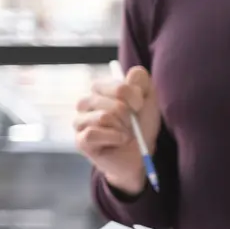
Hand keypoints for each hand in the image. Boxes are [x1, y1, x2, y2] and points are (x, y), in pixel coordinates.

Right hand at [73, 64, 159, 194]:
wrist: (140, 155)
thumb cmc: (141, 126)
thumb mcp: (149, 102)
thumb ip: (143, 83)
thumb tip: (133, 72)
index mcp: (101, 89)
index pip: (120, 86)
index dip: (136, 98)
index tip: (140, 107)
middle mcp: (86, 102)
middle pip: (115, 104)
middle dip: (130, 117)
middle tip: (131, 124)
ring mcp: (80, 121)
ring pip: (104, 117)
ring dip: (122, 129)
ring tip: (124, 134)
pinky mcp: (80, 139)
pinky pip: (94, 133)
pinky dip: (113, 138)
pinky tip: (117, 141)